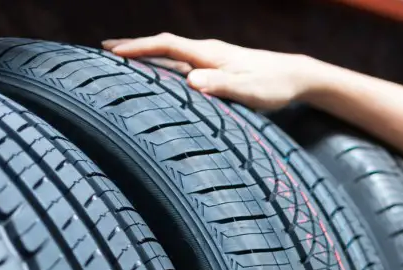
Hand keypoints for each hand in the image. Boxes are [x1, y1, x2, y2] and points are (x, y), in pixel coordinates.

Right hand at [101, 33, 320, 110]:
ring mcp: (213, 59)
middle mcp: (208, 52)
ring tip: (124, 58)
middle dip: (135, 46)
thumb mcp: (250, 90)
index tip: (114, 51)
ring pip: (173, 54)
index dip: (140, 48)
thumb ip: (222, 86)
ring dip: (148, 54)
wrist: (297, 76)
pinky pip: (184, 63)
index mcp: (210, 54)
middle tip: (105, 49)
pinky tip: (161, 73)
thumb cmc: (275, 86)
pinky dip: (165, 64)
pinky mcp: (219, 68)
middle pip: (165, 45)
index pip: (168, 45)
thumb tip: (192, 83)